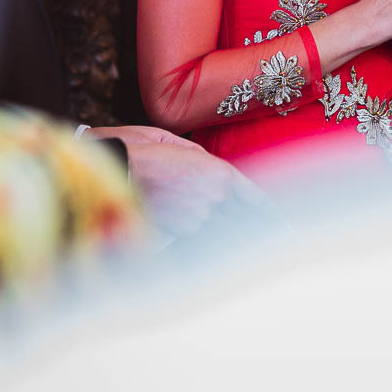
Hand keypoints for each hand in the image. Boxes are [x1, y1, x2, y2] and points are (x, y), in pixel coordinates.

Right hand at [87, 124, 264, 235]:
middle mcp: (212, 197)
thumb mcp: (174, 142)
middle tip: (280, 238)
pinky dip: (210, 241)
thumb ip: (198, 157)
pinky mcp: (176, 232)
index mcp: (217, 172)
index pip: (252, 196)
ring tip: (254, 247)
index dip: (268, 210)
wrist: (111, 170)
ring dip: (238, 237)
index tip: (280, 220)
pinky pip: (200, 237)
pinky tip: (219, 248)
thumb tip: (207, 166)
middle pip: (244, 218)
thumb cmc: (138, 149)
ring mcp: (195, 217)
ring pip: (224, 231)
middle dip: (261, 229)